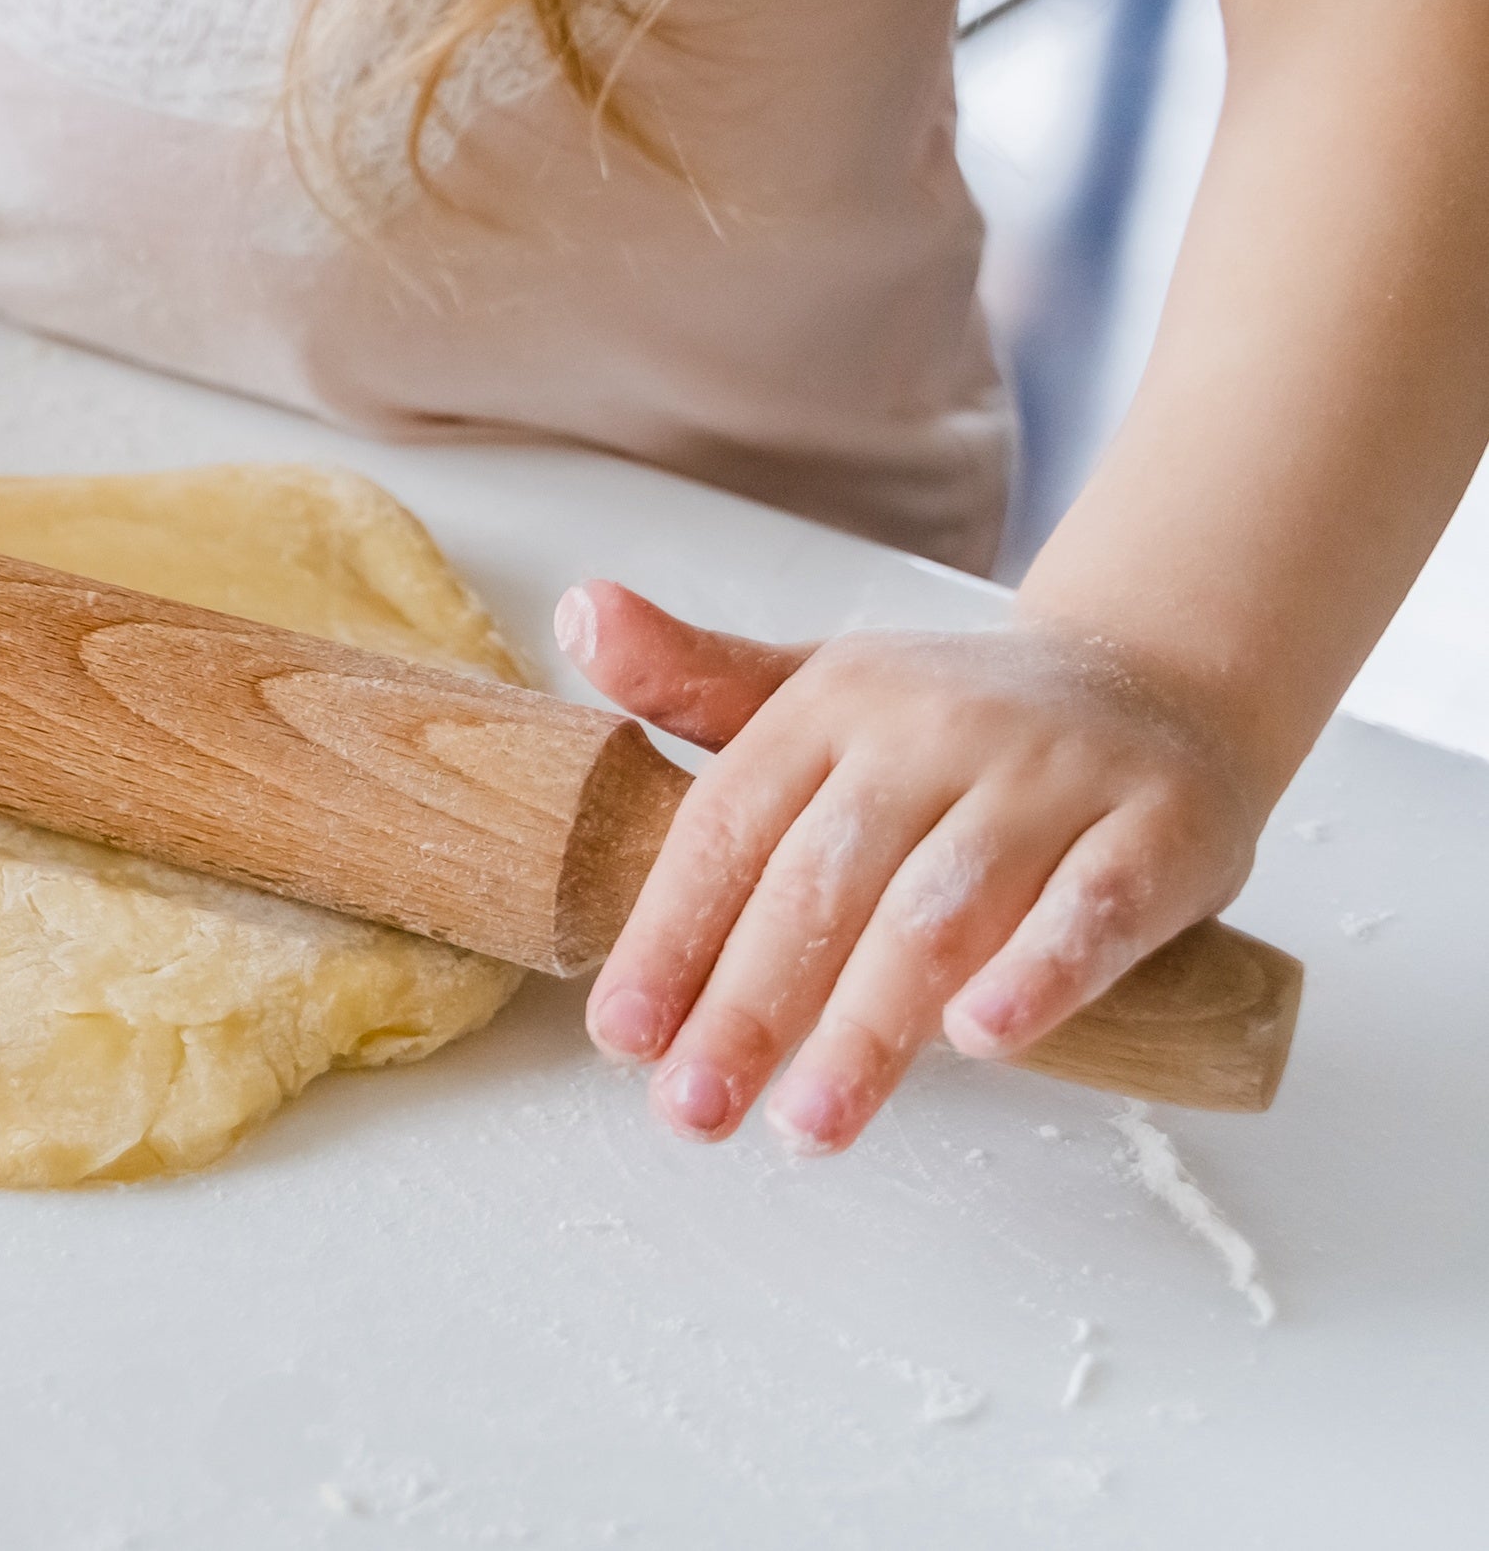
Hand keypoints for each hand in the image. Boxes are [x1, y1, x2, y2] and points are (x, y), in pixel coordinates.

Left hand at [561, 581, 1273, 1153]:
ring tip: (808, 1121)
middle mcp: (935, 730)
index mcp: (833, 704)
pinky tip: (981, 1042)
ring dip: (869, 1025)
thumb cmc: (952, 727)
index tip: (622, 1035)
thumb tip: (575, 617)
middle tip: (694, 1107)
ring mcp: (1052, 777)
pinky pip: (1094, 906)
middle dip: (749, 1006)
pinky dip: (1038, 974)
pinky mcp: (1162, 826)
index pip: (731, 827)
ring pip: (944, 910)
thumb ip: (692, 684)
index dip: (671, 933)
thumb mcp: (816, 692)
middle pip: (824, 881)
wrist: (1155, 681)